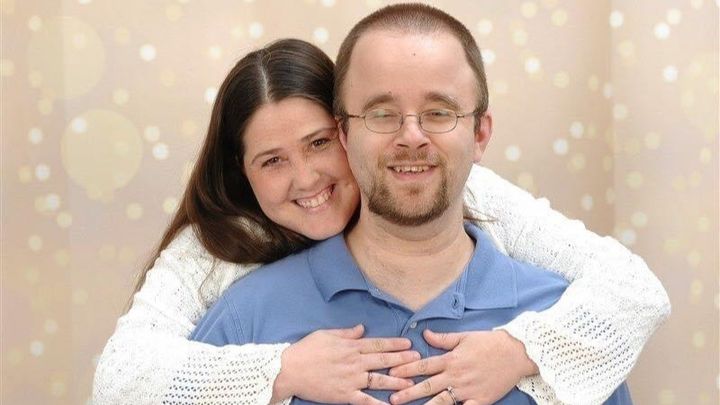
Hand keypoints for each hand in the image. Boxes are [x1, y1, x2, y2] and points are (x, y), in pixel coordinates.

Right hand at [273, 324, 420, 403]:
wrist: (289, 370)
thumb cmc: (306, 350)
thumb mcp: (326, 334)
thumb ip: (346, 333)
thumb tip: (362, 328)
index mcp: (350, 346)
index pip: (377, 344)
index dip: (394, 344)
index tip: (408, 344)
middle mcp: (354, 362)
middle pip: (382, 360)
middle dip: (402, 360)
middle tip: (418, 359)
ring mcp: (350, 379)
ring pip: (378, 380)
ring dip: (396, 381)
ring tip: (412, 382)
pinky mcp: (344, 394)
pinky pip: (365, 401)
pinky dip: (378, 404)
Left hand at [387, 330, 537, 404]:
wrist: (517, 352)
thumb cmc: (490, 343)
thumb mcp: (465, 337)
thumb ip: (443, 339)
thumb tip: (424, 334)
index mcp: (451, 359)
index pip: (424, 365)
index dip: (406, 369)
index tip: (391, 373)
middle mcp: (456, 375)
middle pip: (428, 385)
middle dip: (408, 392)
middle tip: (392, 398)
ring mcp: (467, 390)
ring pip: (441, 401)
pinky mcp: (480, 401)